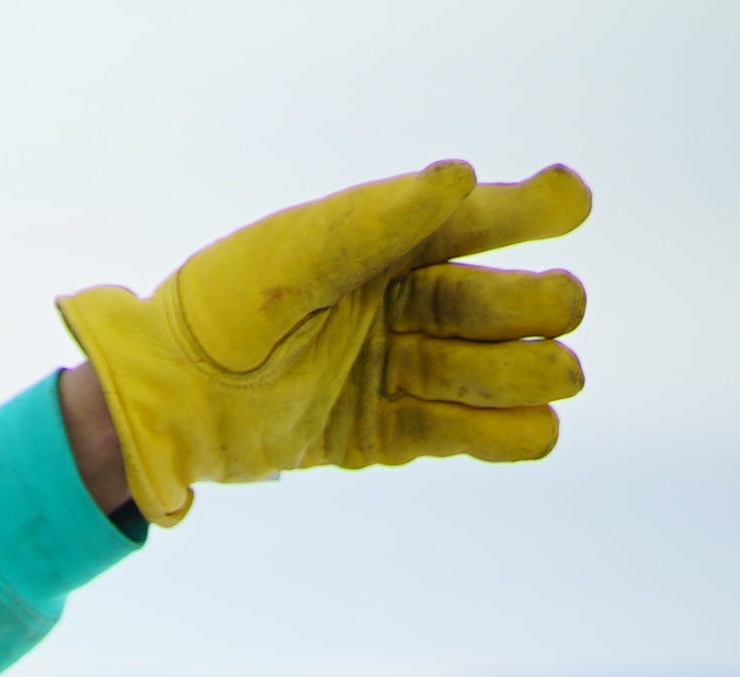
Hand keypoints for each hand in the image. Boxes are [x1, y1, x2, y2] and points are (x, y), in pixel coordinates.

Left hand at [58, 161, 590, 525]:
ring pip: (480, 372)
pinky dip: (495, 436)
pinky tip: (539, 433)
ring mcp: (390, 372)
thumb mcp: (291, 259)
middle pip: (489, 302)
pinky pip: (448, 434)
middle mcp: (396, 304)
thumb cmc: (219, 312)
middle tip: (561, 311)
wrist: (165, 404)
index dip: (527, 208)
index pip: (470, 221)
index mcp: (381, 244)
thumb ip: (373, 223)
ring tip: (563, 377)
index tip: (573, 202)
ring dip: (526, 373)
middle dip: (532, 304)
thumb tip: (458, 177)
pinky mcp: (375, 435)